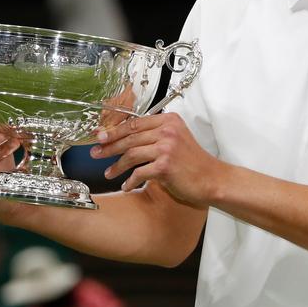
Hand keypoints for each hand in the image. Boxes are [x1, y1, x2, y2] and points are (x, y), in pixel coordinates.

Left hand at [91, 112, 218, 206]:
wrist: (211, 179)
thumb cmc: (193, 162)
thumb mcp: (176, 139)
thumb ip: (155, 134)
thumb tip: (124, 137)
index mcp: (169, 120)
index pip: (134, 123)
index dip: (114, 130)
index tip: (100, 136)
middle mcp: (168, 131)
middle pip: (130, 137)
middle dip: (109, 146)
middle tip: (95, 153)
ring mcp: (166, 147)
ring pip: (131, 154)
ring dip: (116, 165)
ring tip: (108, 173)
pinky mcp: (165, 166)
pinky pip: (139, 172)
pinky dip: (130, 180)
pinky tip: (126, 185)